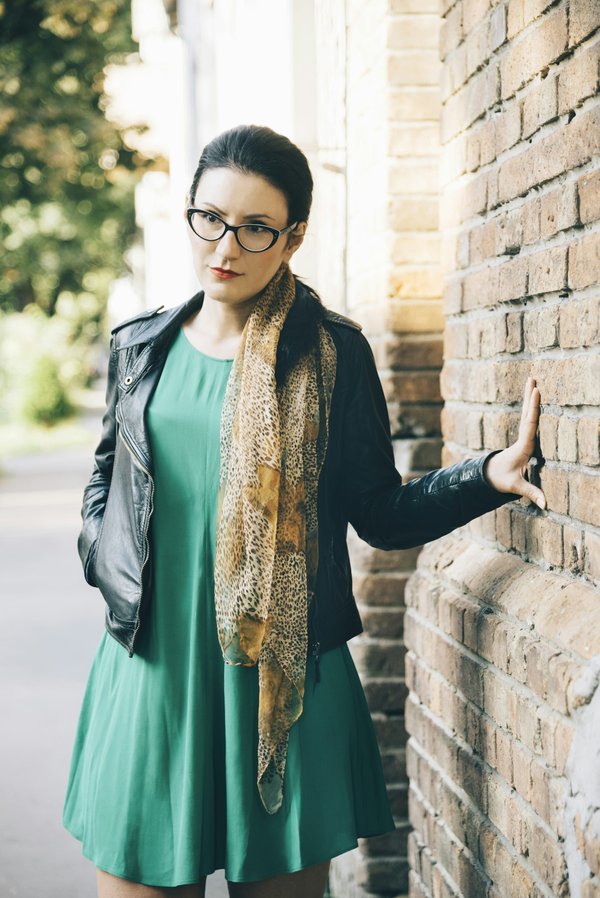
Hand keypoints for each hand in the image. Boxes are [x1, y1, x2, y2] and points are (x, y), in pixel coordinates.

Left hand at [483, 376, 546, 508]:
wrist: (490, 477)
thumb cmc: (503, 480)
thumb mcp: (516, 487)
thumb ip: (531, 493)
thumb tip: (545, 504)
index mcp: (522, 446)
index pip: (529, 424)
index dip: (534, 408)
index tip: (536, 392)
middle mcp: (521, 438)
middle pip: (527, 414)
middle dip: (530, 397)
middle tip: (533, 379)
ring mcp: (521, 437)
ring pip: (526, 413)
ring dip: (529, 398)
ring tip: (532, 380)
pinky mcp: (522, 438)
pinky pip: (527, 419)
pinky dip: (531, 407)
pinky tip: (532, 396)